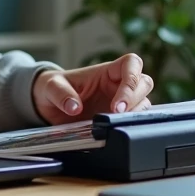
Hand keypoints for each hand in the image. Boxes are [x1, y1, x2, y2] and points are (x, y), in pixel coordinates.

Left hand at [31, 53, 153, 124]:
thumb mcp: (50, 87)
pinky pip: (136, 119)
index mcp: (106, 71)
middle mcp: (118, 84)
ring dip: (136, 114)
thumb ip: (60, 93)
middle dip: (135, 100)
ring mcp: (122, 101)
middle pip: (144, 83)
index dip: (131, 80)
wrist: (49, 105)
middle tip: (117, 115)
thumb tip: (74, 107)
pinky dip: (132, 125)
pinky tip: (118, 132)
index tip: (117, 103)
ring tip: (115, 125)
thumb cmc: (53, 89)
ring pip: (144, 103)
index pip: (131, 63)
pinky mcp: (120, 118)